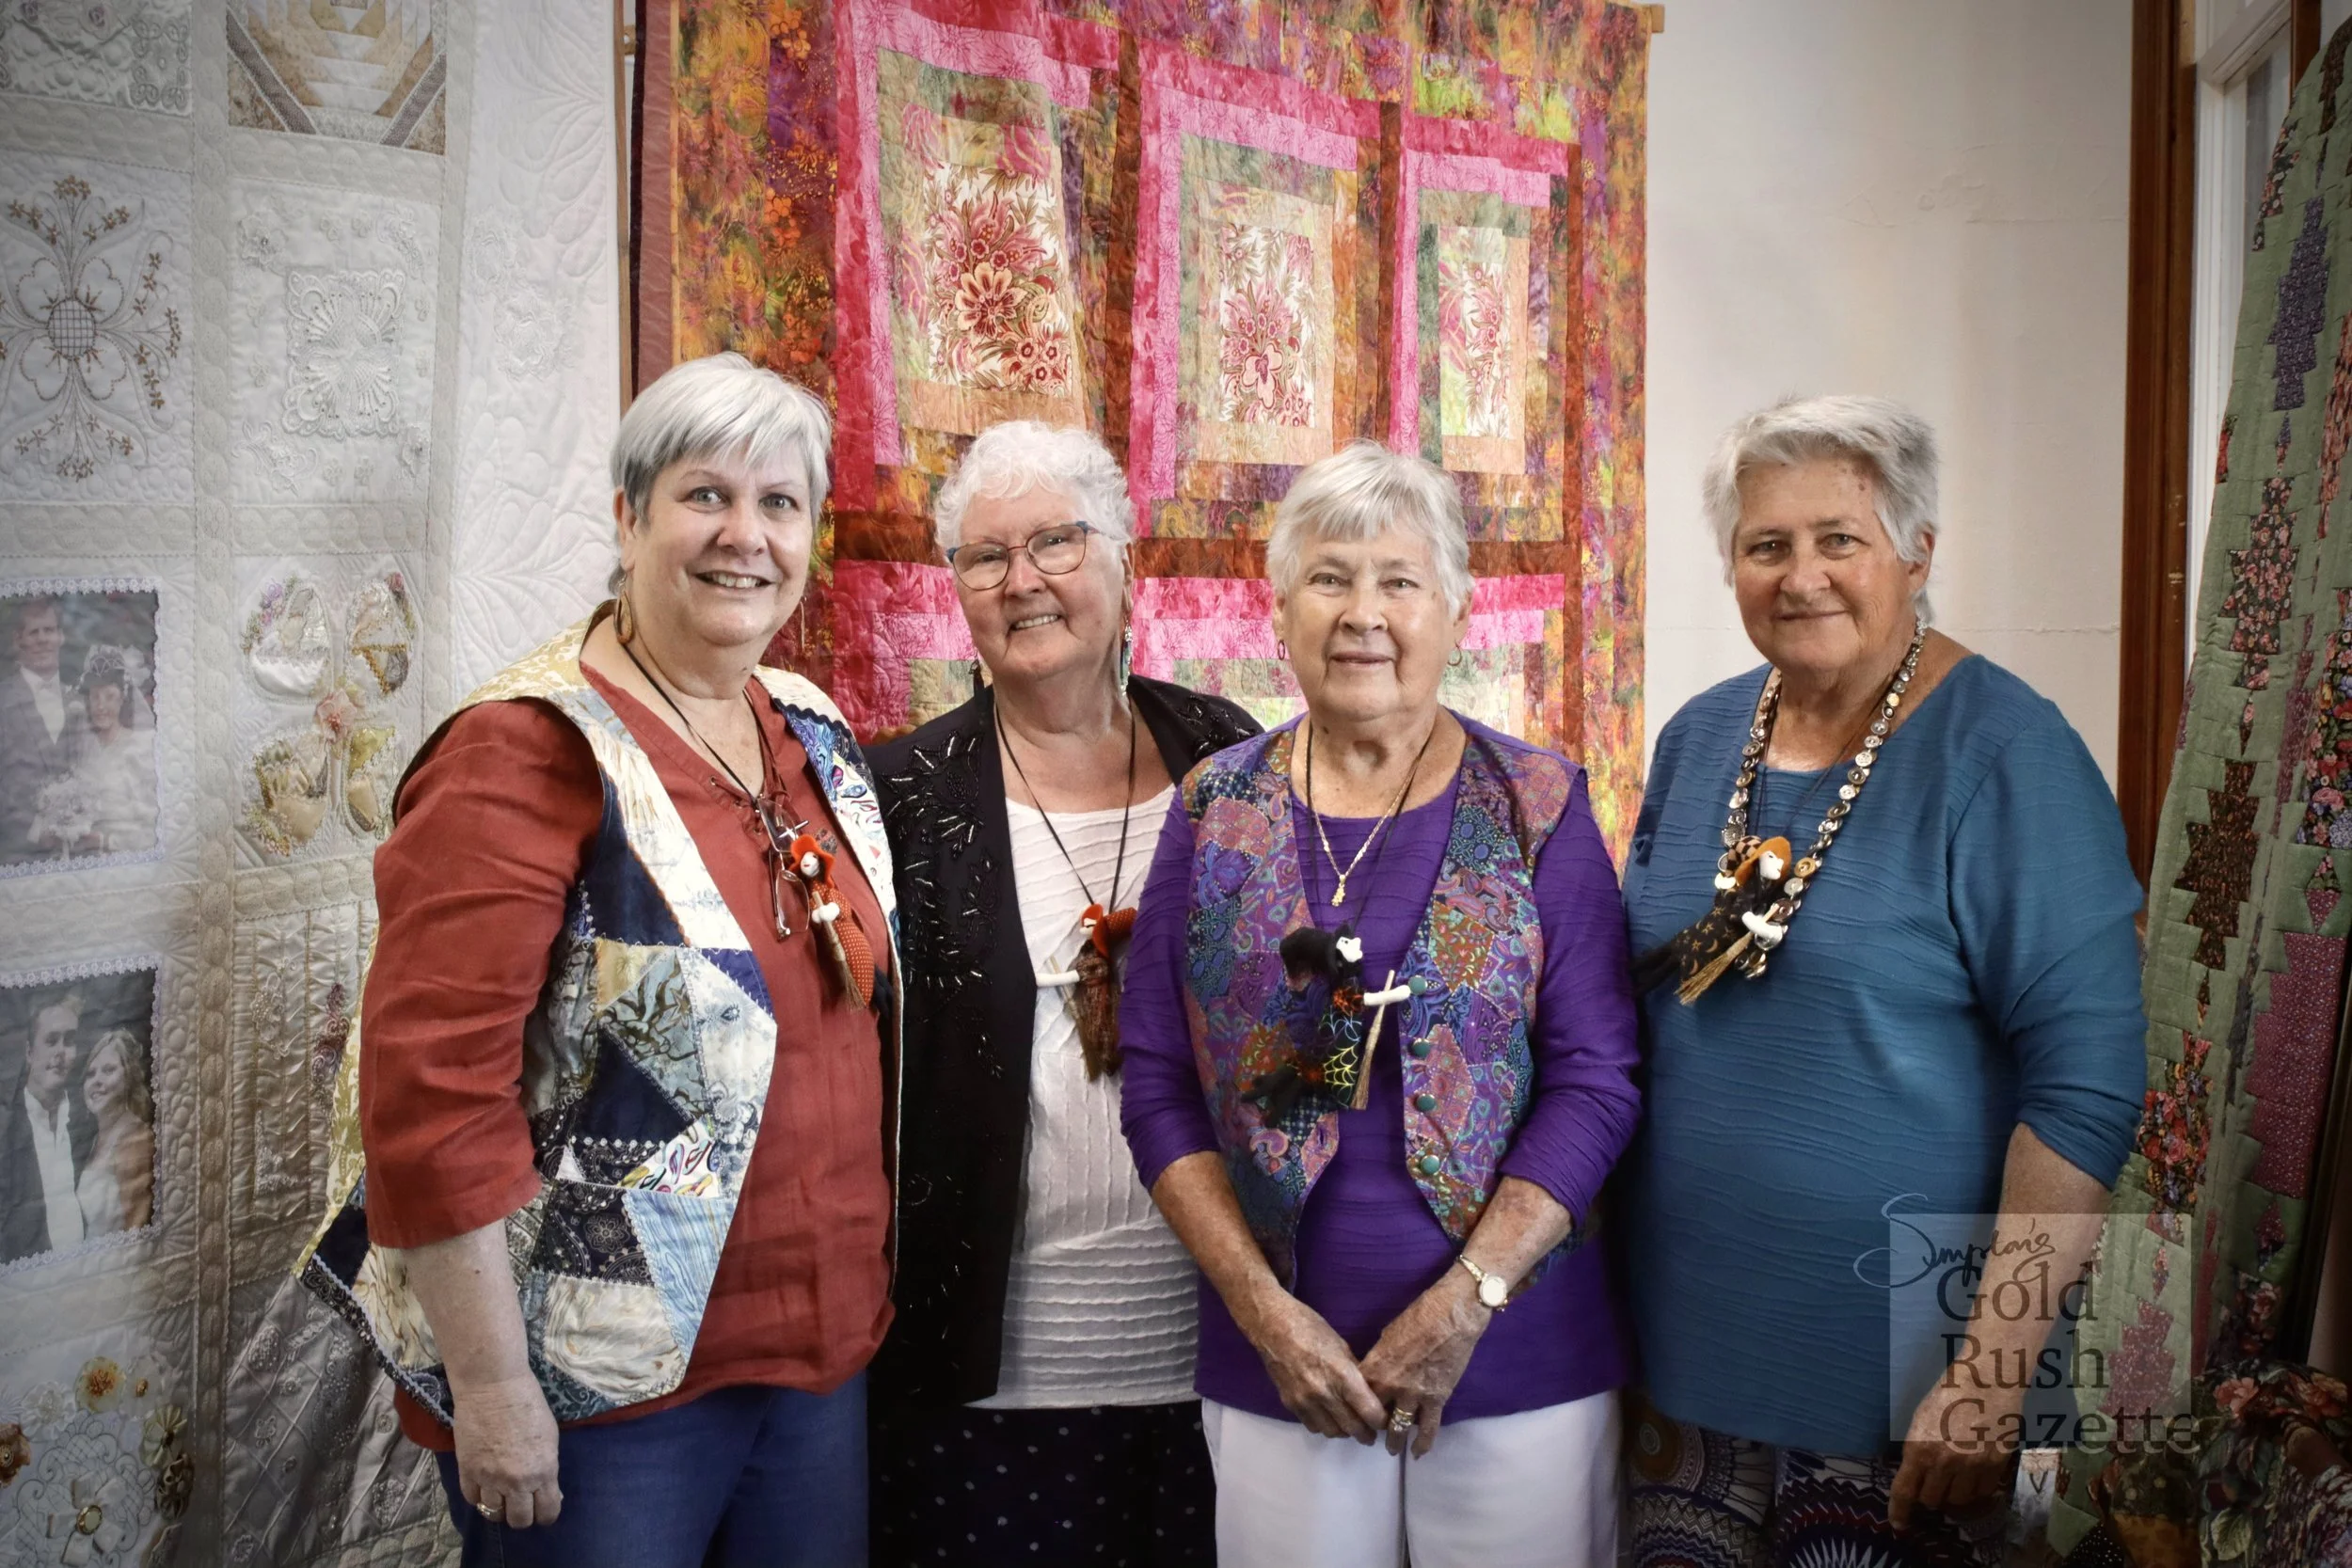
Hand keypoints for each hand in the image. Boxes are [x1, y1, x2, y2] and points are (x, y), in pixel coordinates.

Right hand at [451, 1374, 561, 1528]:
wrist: (494, 1386)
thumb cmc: (529, 1404)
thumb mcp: (550, 1438)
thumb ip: (547, 1467)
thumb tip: (548, 1490)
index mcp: (544, 1471)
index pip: (547, 1513)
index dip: (546, 1514)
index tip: (543, 1509)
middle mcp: (518, 1481)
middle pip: (519, 1520)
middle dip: (523, 1516)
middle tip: (521, 1504)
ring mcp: (490, 1479)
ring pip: (494, 1514)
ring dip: (499, 1508)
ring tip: (501, 1496)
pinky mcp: (467, 1471)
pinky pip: (472, 1499)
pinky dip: (479, 1497)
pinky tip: (484, 1488)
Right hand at [1238, 1286, 1388, 1442]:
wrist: (1272, 1326)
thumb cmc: (1311, 1328)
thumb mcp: (1342, 1346)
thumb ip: (1355, 1373)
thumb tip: (1369, 1393)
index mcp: (1343, 1375)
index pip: (1370, 1412)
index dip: (1381, 1421)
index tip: (1384, 1421)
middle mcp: (1324, 1393)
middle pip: (1353, 1428)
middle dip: (1366, 1434)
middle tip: (1371, 1433)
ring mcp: (1305, 1401)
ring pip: (1332, 1432)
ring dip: (1345, 1432)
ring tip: (1350, 1426)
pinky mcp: (1290, 1404)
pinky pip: (1313, 1425)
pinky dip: (1324, 1425)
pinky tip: (1329, 1417)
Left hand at [1358, 1270, 1489, 1456]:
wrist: (1453, 1314)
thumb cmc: (1420, 1315)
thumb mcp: (1389, 1334)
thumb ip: (1380, 1357)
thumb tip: (1376, 1370)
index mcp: (1376, 1365)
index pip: (1357, 1394)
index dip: (1354, 1405)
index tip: (1353, 1412)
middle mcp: (1390, 1384)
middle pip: (1374, 1414)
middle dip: (1371, 1426)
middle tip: (1370, 1434)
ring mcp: (1414, 1394)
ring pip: (1399, 1427)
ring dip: (1394, 1441)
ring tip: (1391, 1449)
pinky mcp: (1437, 1399)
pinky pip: (1428, 1428)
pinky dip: (1423, 1443)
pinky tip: (1418, 1453)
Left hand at [1887, 1371, 2018, 1531]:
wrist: (1986, 1381)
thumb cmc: (1948, 1394)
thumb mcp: (1920, 1421)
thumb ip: (1918, 1451)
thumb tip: (1916, 1476)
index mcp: (1919, 1450)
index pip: (1905, 1492)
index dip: (1899, 1512)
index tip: (1899, 1524)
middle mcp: (1945, 1464)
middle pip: (1931, 1500)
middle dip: (1929, 1494)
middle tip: (1933, 1482)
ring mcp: (1972, 1467)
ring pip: (1957, 1501)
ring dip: (1952, 1494)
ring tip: (1954, 1477)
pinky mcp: (1995, 1466)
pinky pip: (1981, 1493)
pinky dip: (1975, 1489)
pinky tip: (1973, 1475)